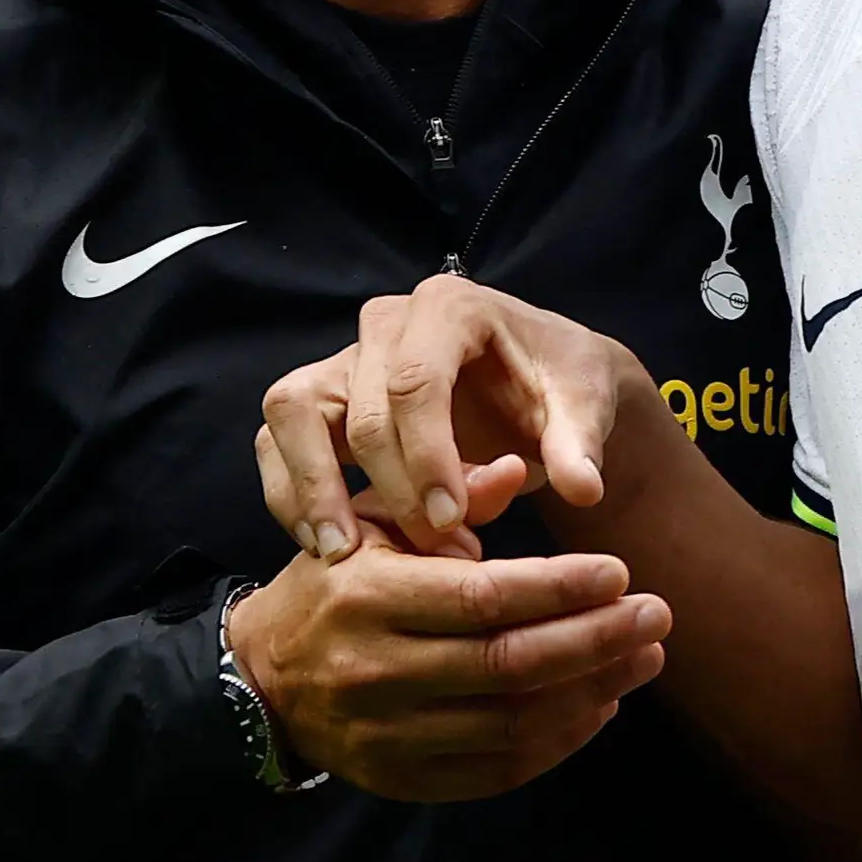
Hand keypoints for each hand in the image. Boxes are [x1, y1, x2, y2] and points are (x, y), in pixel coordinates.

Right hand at [225, 534, 667, 800]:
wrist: (263, 679)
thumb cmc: (333, 586)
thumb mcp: (372, 524)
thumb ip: (448, 497)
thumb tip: (521, 466)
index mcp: (368, 598)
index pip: (481, 598)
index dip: (558, 588)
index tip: (620, 571)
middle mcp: (376, 672)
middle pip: (508, 665)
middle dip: (595, 640)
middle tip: (657, 615)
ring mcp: (388, 737)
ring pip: (513, 725)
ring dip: (592, 692)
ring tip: (643, 658)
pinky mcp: (403, 782)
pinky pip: (498, 771)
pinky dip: (559, 743)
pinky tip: (599, 706)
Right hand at [253, 274, 659, 562]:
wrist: (538, 381)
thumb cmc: (559, 386)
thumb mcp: (583, 406)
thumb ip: (580, 444)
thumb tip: (581, 489)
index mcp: (449, 308)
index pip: (417, 380)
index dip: (427, 457)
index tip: (451, 521)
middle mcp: (385, 323)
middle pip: (361, 409)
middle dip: (389, 490)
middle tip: (429, 553)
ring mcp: (345, 357)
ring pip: (295, 411)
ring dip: (312, 487)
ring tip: (344, 553)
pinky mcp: (319, 398)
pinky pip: (277, 438)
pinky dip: (291, 491)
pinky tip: (325, 545)